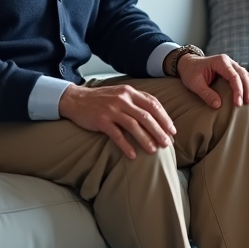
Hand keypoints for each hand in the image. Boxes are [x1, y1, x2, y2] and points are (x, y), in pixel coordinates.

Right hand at [58, 84, 175, 159]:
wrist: (76, 99)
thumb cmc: (101, 99)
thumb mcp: (120, 94)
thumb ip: (136, 101)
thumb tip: (156, 115)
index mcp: (130, 92)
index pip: (153, 104)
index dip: (164, 118)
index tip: (172, 130)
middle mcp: (122, 99)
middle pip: (146, 116)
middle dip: (159, 131)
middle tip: (168, 143)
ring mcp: (111, 109)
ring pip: (134, 126)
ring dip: (146, 139)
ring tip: (154, 150)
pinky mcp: (101, 120)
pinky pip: (117, 135)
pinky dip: (126, 145)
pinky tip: (133, 155)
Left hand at [177, 53, 248, 108]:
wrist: (188, 64)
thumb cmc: (191, 72)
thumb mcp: (195, 84)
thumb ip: (206, 94)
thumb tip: (218, 105)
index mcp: (220, 61)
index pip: (233, 76)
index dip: (238, 90)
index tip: (238, 103)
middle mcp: (229, 61)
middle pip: (243, 75)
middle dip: (247, 90)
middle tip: (247, 103)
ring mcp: (232, 65)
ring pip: (246, 75)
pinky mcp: (232, 70)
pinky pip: (244, 76)